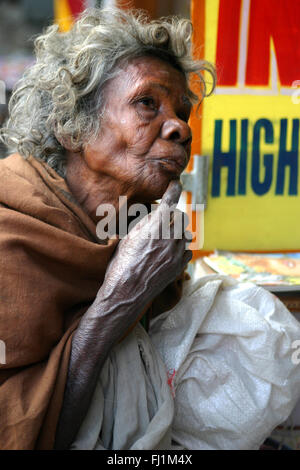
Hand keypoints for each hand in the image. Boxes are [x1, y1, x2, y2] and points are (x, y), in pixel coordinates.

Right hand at [100, 180, 191, 305]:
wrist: (126, 293)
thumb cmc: (120, 265)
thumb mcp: (128, 238)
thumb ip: (144, 224)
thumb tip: (153, 215)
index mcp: (156, 226)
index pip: (170, 200)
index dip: (174, 189)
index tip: (176, 183)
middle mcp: (170, 237)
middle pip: (181, 218)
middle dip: (174, 216)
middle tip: (164, 220)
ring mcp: (177, 253)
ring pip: (185, 235)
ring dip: (177, 233)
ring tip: (164, 240)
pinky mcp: (179, 267)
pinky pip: (187, 251)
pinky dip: (180, 249)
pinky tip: (169, 254)